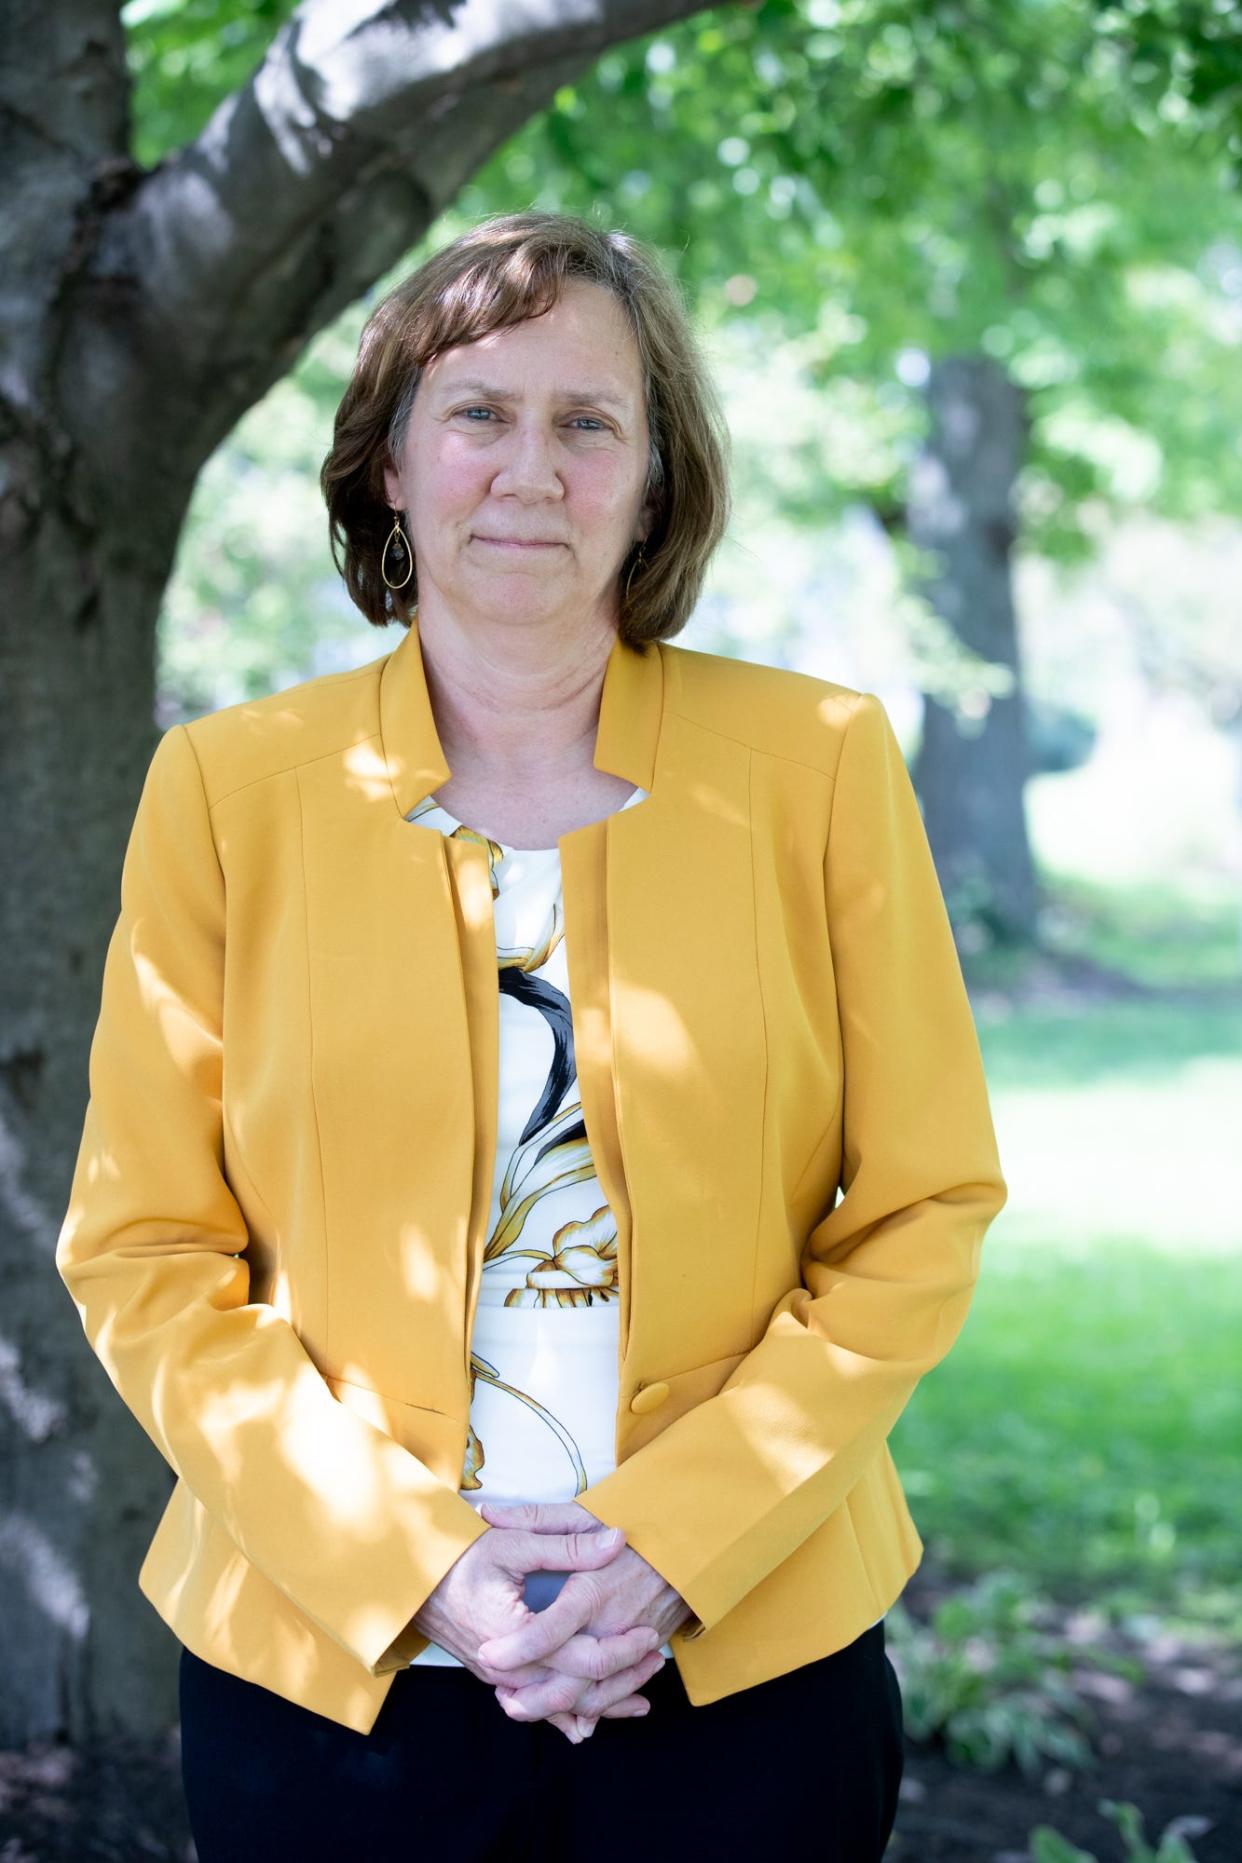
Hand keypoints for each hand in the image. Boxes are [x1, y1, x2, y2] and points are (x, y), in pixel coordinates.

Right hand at [412, 1514, 664, 1743]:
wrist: (414, 1579)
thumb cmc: (464, 1554)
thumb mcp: (516, 1542)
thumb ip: (568, 1548)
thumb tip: (617, 1541)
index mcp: (515, 1633)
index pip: (580, 1658)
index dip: (621, 1649)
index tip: (650, 1631)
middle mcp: (507, 1667)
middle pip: (576, 1689)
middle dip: (620, 1679)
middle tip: (655, 1657)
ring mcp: (501, 1678)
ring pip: (559, 1705)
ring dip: (601, 1702)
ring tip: (641, 1696)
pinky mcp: (499, 1679)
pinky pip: (539, 1705)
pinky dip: (570, 1711)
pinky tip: (595, 1718)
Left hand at [476, 1500, 695, 1730]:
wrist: (689, 1545)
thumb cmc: (631, 1525)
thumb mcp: (583, 1513)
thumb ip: (534, 1518)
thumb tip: (486, 1512)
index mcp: (591, 1592)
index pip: (548, 1632)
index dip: (515, 1650)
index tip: (485, 1653)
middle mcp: (610, 1627)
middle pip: (568, 1680)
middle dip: (530, 1697)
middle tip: (499, 1694)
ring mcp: (628, 1647)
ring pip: (590, 1698)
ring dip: (553, 1710)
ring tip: (517, 1706)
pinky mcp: (640, 1657)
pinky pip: (614, 1694)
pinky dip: (588, 1710)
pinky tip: (562, 1712)